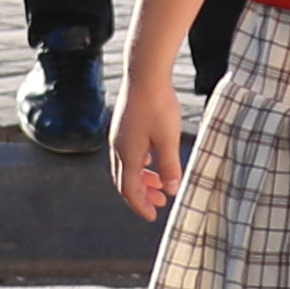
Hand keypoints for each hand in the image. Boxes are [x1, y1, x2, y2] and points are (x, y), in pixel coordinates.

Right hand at [112, 54, 184, 216]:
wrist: (144, 72)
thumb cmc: (157, 104)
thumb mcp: (169, 139)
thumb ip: (170, 166)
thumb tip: (171, 189)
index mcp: (127, 155)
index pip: (129, 190)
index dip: (141, 206)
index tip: (153, 216)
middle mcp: (118, 147)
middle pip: (125, 181)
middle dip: (141, 194)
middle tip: (159, 203)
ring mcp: (119, 135)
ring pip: (126, 166)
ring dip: (142, 178)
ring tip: (159, 183)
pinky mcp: (123, 124)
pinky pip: (127, 152)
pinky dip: (139, 162)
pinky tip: (151, 157)